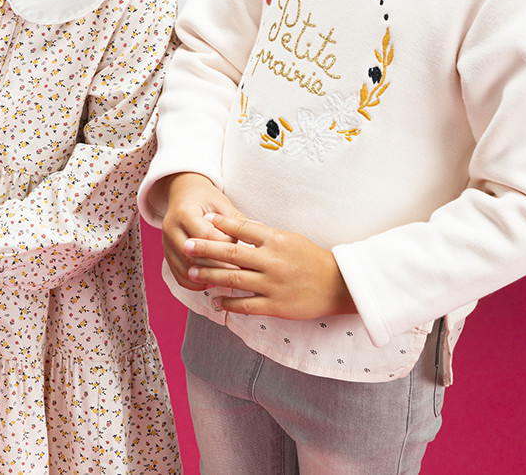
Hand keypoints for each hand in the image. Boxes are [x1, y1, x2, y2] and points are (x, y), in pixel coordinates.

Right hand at [159, 173, 243, 290]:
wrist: (184, 194)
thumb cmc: (205, 198)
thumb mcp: (221, 203)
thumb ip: (236, 220)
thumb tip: (259, 230)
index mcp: (184, 212)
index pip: (205, 236)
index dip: (224, 246)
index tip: (242, 253)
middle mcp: (171, 228)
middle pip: (193, 256)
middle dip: (217, 267)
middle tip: (239, 273)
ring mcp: (166, 243)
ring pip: (185, 269)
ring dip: (205, 278)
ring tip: (226, 281)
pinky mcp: (167, 254)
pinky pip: (178, 275)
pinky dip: (194, 283)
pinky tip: (210, 283)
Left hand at [184, 212, 356, 319]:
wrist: (338, 284)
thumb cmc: (311, 258)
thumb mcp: (289, 238)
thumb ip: (264, 236)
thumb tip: (236, 230)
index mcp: (276, 240)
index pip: (242, 228)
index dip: (221, 224)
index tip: (203, 220)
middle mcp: (272, 261)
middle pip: (232, 254)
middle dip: (206, 249)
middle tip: (186, 245)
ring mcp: (273, 285)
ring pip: (234, 280)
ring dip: (211, 275)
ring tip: (193, 272)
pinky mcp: (276, 306)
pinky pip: (246, 306)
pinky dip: (229, 303)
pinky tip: (215, 301)